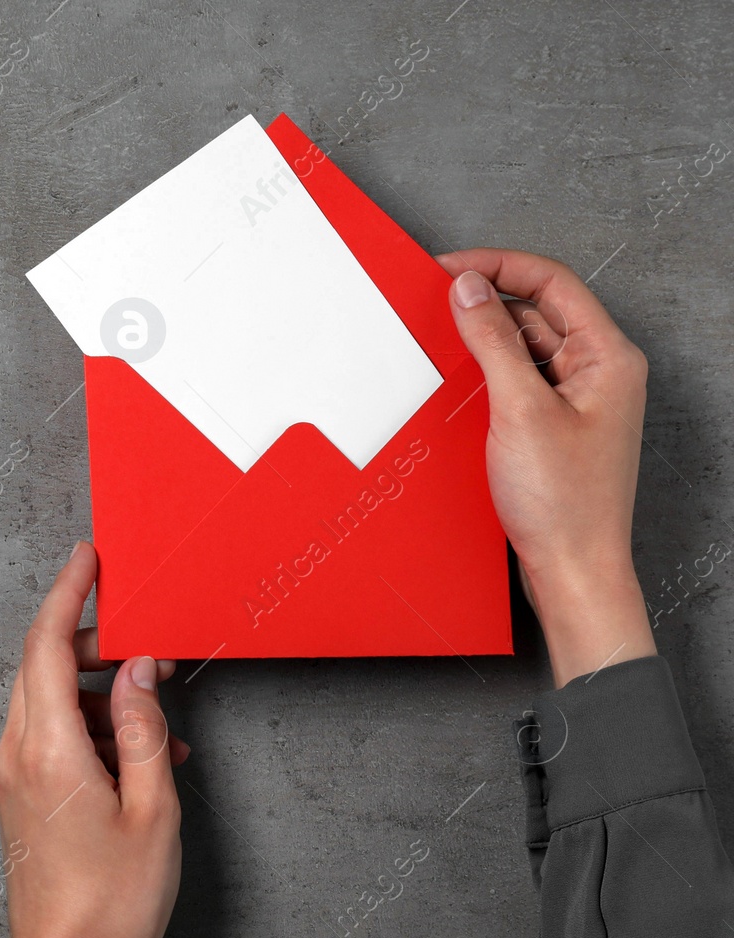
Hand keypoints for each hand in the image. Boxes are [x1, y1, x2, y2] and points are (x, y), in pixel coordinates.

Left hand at [0, 541, 188, 937]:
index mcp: (46, 748)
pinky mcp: (18, 796)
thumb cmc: (111, 904)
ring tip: (160, 719)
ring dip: (99, 693)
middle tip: (143, 639)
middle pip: (41, 664)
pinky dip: (91, 729)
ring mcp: (11, 775)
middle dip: (89, 640)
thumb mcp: (153, 810)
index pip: (46, 644)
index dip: (67, 592)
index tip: (87, 557)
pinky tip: (141, 757)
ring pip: (47, 699)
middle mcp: (16, 753)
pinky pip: (49, 736)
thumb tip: (141, 670)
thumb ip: (146, 729)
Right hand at [436, 248, 655, 686]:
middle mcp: (598, 371)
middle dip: (485, 302)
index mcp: (608, 356)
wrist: (572, 570)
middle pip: (537, 310)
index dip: (498, 265)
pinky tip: (457, 382)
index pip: (552, 281)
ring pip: (524, 345)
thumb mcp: (519, 410)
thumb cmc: (564, 504)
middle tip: (433, 301)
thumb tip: (469, 289)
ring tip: (440, 340)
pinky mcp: (553, 425)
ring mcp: (577, 399)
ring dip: (482, 340)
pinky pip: (517, 380)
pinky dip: (485, 373)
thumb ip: (493, 342)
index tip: (448, 268)